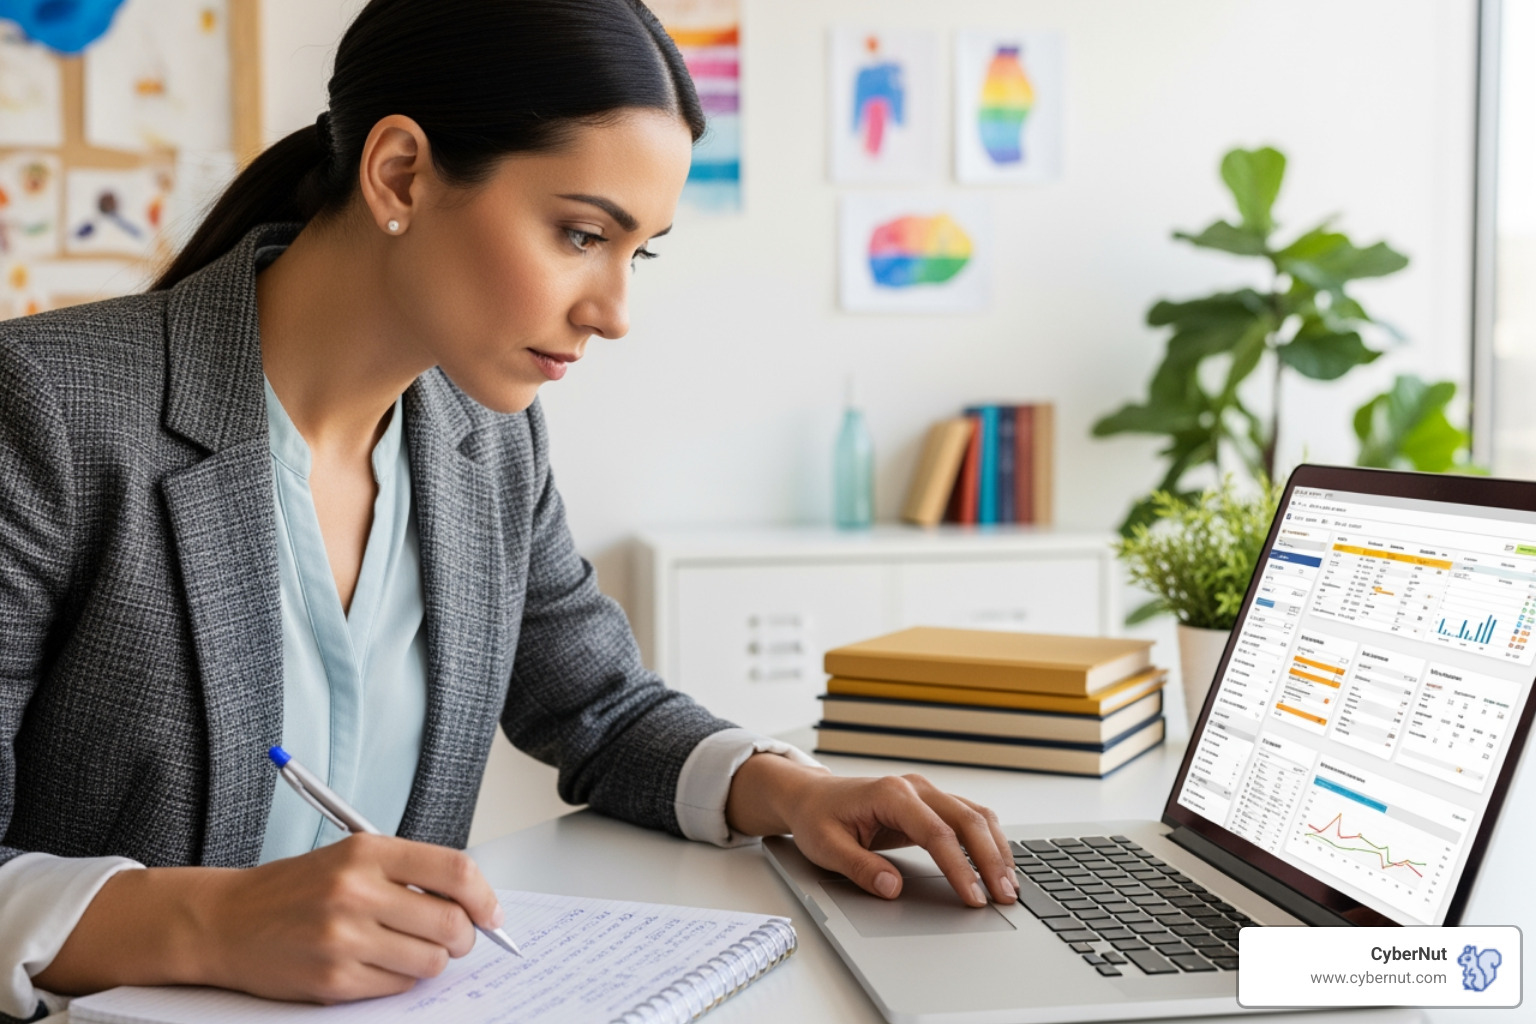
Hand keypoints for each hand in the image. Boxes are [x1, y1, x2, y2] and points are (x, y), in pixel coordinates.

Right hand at [191, 834, 504, 1002]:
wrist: (225, 921)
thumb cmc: (295, 889)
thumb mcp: (352, 858)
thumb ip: (411, 873)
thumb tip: (473, 903)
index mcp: (368, 852)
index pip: (455, 872)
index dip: (485, 897)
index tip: (492, 913)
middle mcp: (356, 891)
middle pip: (451, 923)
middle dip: (466, 936)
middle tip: (458, 938)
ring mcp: (343, 939)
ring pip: (431, 961)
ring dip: (433, 960)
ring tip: (412, 949)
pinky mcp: (332, 981)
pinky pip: (398, 986)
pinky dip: (401, 979)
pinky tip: (380, 964)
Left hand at [724, 754, 1018, 907]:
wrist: (810, 796)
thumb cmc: (816, 818)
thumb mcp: (826, 847)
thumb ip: (860, 867)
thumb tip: (892, 888)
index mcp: (890, 794)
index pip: (937, 833)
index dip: (959, 867)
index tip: (973, 897)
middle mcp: (915, 787)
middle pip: (967, 820)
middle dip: (991, 860)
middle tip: (1006, 897)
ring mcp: (926, 792)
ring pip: (975, 815)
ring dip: (996, 849)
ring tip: (1009, 886)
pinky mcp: (931, 803)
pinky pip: (969, 817)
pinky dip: (987, 840)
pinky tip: (997, 865)